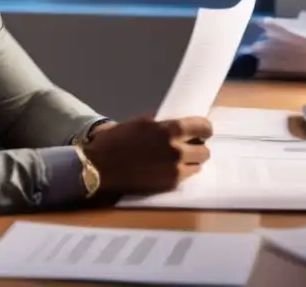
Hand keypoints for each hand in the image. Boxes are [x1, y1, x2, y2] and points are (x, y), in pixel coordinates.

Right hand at [81, 115, 212, 195]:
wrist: (101, 166)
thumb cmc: (117, 140)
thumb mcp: (140, 122)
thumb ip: (161, 122)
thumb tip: (174, 121)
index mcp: (171, 130)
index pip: (204, 127)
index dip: (203, 129)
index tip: (199, 130)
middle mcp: (178, 150)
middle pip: (205, 150)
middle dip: (197, 146)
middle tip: (187, 145)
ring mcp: (175, 170)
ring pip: (198, 165)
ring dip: (191, 161)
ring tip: (178, 159)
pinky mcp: (170, 184)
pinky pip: (186, 176)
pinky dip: (182, 172)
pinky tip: (168, 168)